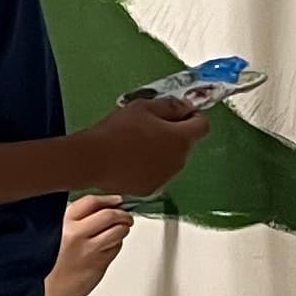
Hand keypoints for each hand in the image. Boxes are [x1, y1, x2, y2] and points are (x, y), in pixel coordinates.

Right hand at [41, 194, 132, 295]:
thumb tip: (103, 208)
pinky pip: (116, 248)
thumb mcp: (56, 234)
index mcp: (64, 223)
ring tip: (121, 231)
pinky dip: (116, 246)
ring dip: (123, 229)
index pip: (91, 202)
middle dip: (123, 215)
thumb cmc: (51, 265)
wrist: (48, 293)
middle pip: (110, 215)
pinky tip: (107, 248)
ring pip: (118, 231)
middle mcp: (76, 234)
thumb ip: (77, 220)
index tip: (117, 200)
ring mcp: (89, 250)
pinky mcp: (99, 264)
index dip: (108, 199)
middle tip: (126, 217)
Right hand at [66, 98, 206, 196]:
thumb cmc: (116, 132)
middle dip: (173, 133)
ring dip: (162, 151)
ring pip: (171, 159)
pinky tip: (131, 159)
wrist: (93, 159)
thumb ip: (171, 106)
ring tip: (135, 143)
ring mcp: (165, 177)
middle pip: (185, 143)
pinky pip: (157, 174)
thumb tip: (186, 106)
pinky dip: (149, 167)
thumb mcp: (144, 107)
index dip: (192, 116)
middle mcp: (178, 161)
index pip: (202, 125)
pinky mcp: (150, 189)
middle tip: (149, 125)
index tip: (180, 113)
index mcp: (180, 139)